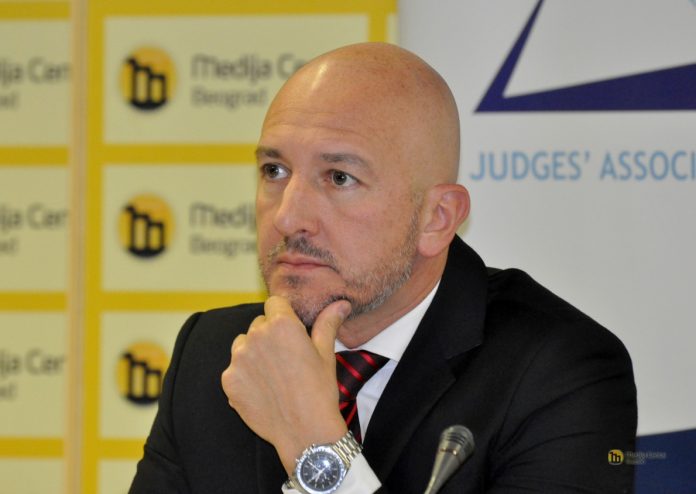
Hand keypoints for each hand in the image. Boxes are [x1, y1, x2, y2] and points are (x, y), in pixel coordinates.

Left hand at [221, 295, 351, 472]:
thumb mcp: (326, 354)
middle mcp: (256, 336)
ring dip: (254, 352)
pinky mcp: (229, 380)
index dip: (283, 315)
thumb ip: (328, 323)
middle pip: (258, 324)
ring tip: (273, 374)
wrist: (305, 432)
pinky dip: (245, 375)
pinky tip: (262, 389)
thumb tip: (341, 304)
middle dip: (269, 334)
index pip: (274, 303)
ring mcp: (239, 359)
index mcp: (282, 325)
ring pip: (243, 344)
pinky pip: (235, 368)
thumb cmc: (320, 391)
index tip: (291, 331)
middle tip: (286, 357)